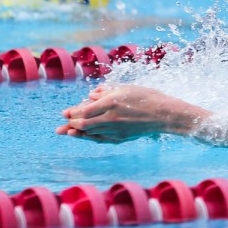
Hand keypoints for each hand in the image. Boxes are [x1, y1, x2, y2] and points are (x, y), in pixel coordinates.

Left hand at [55, 85, 210, 142]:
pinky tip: (84, 136)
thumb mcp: (126, 88)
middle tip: (62, 125)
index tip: (64, 112)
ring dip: (77, 133)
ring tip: (66, 133)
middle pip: (84, 124)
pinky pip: (102, 139)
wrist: (165, 114)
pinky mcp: (122, 138)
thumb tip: (91, 95)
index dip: (73, 112)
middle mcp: (112, 117)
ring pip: (91, 133)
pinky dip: (91, 137)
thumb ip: (107, 91)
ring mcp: (117, 129)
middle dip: (71, 124)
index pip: (85, 110)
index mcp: (112, 102)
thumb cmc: (148, 97)